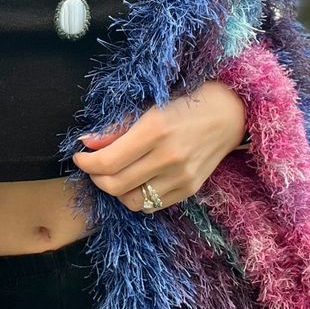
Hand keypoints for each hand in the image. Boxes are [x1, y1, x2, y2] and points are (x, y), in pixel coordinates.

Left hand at [71, 79, 247, 212]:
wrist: (229, 112)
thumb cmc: (185, 102)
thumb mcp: (148, 106)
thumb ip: (116, 127)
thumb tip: (86, 142)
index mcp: (155, 130)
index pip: (107, 161)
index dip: (86, 163)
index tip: (80, 157)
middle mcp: (169, 157)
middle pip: (115, 185)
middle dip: (96, 178)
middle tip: (94, 166)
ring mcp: (182, 177)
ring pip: (132, 201)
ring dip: (117, 191)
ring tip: (116, 174)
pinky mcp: (190, 189)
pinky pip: (152, 206)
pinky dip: (138, 196)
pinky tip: (138, 180)